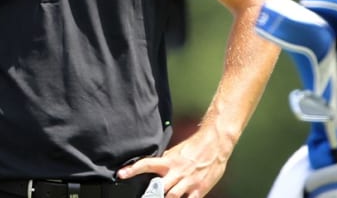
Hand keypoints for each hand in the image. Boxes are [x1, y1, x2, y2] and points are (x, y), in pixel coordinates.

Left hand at [117, 123, 231, 197]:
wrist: (215, 144)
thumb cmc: (195, 147)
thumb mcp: (176, 152)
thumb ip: (165, 161)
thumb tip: (152, 166)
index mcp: (169, 161)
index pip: (147, 164)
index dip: (133, 169)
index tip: (121, 174)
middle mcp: (176, 172)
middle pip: (158, 188)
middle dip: (150, 195)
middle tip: (143, 197)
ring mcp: (188, 182)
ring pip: (171, 197)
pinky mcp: (199, 189)